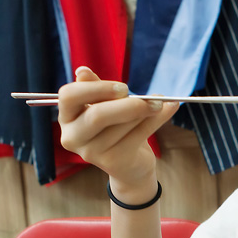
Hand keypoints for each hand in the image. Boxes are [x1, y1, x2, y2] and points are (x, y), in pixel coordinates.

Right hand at [57, 66, 178, 194]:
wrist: (129, 166)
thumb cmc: (114, 127)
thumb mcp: (104, 105)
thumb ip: (95, 90)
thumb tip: (82, 71)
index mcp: (67, 117)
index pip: (69, 96)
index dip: (96, 89)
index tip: (124, 87)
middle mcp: (73, 137)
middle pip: (97, 115)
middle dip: (128, 104)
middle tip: (151, 98)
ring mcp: (92, 153)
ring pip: (122, 125)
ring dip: (146, 111)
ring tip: (161, 103)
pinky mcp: (113, 162)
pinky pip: (139, 134)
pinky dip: (157, 119)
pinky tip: (170, 108)